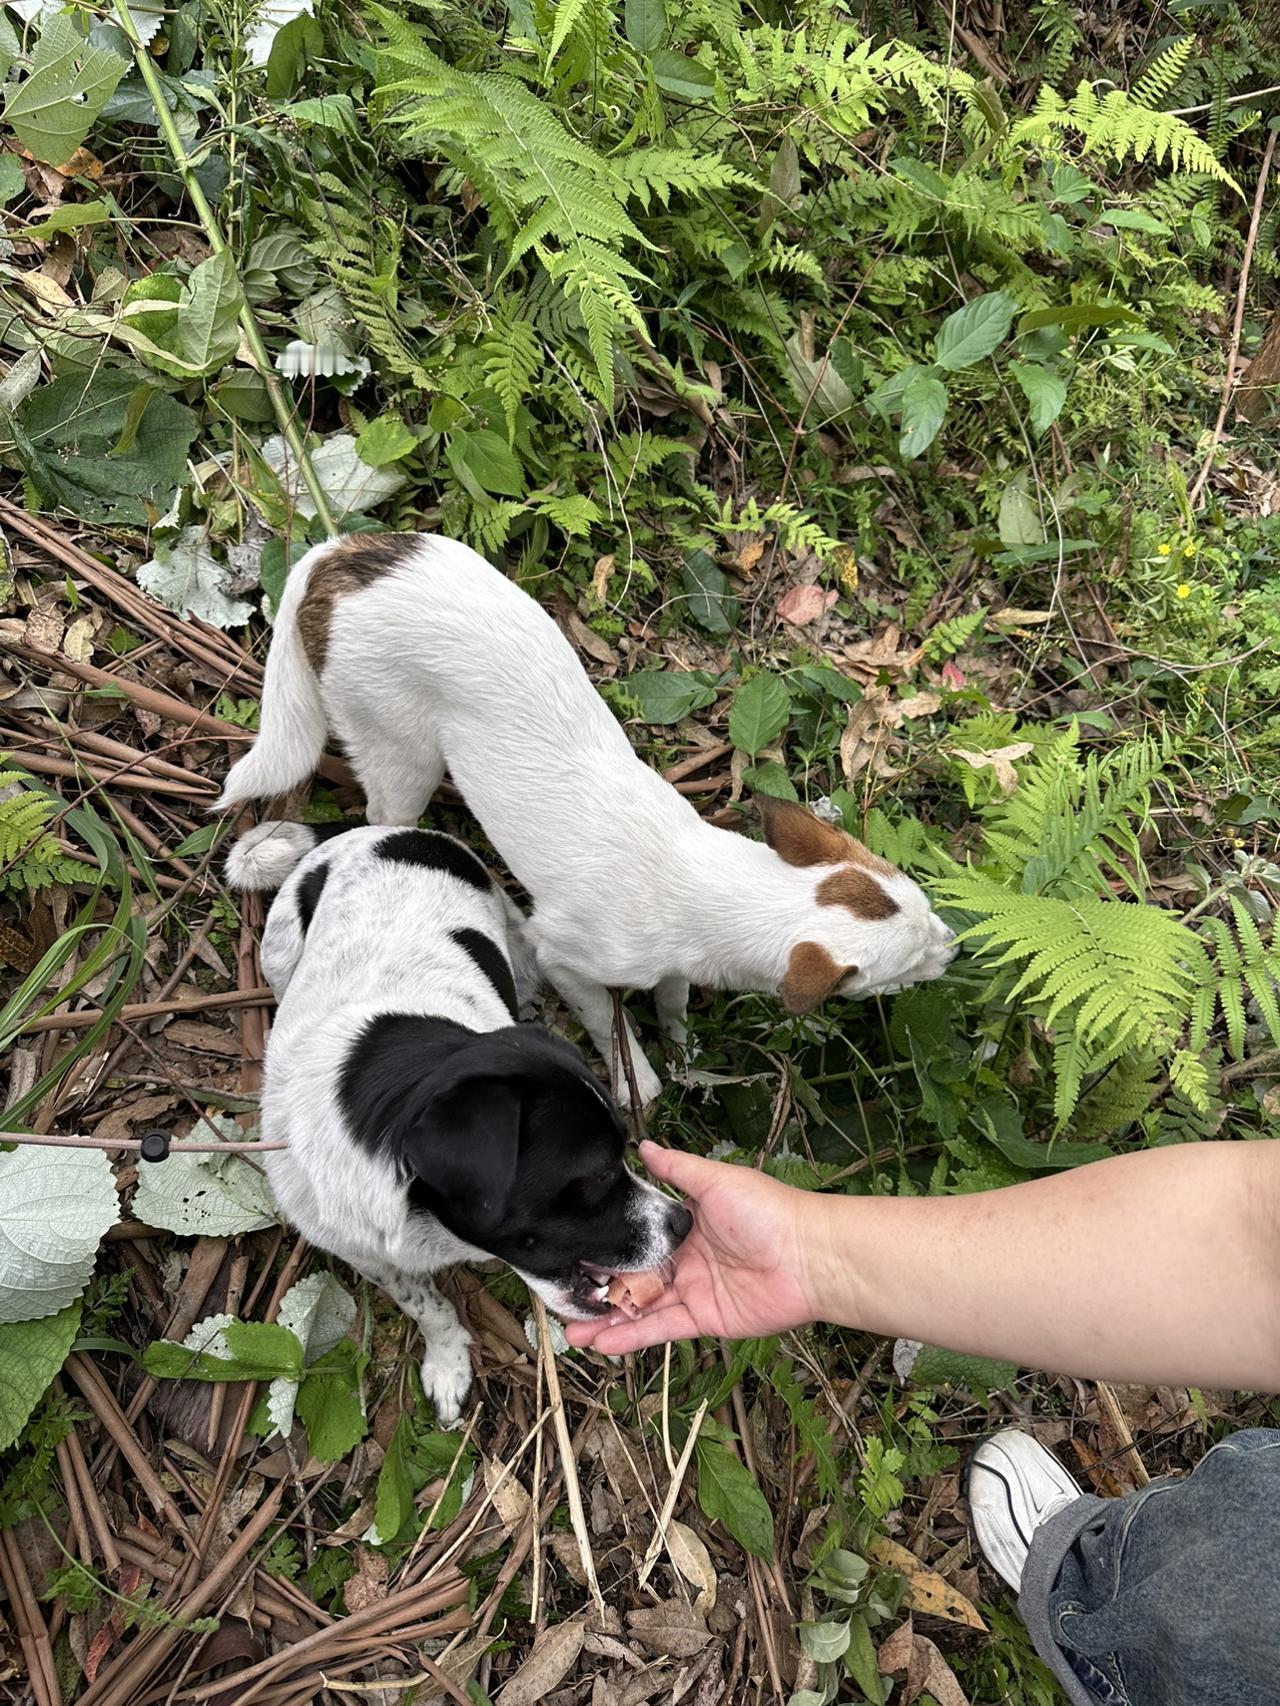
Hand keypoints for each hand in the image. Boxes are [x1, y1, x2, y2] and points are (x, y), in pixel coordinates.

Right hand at [565, 1141, 825, 1352]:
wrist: (810, 1256)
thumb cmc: (768, 1211)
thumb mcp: (716, 1181)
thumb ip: (677, 1169)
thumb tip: (644, 1145)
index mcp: (686, 1224)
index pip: (638, 1237)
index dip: (609, 1245)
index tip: (575, 1251)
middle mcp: (686, 1258)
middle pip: (635, 1276)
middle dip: (600, 1289)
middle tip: (563, 1298)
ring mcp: (694, 1291)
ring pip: (642, 1307)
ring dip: (609, 1320)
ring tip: (572, 1331)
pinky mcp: (705, 1319)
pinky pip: (662, 1329)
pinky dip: (633, 1337)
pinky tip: (604, 1343)